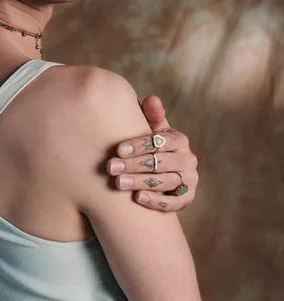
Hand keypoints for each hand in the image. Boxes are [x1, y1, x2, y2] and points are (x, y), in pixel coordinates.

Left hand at [106, 96, 197, 210]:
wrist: (164, 174)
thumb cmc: (153, 148)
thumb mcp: (153, 132)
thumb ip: (152, 116)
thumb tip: (151, 98)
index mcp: (179, 140)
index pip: (160, 142)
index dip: (139, 145)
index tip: (118, 149)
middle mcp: (188, 160)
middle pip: (161, 162)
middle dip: (134, 165)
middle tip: (111, 167)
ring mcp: (189, 180)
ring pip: (166, 182)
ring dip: (141, 182)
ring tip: (119, 183)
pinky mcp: (188, 198)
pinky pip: (174, 202)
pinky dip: (157, 200)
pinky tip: (138, 198)